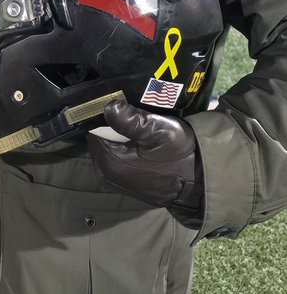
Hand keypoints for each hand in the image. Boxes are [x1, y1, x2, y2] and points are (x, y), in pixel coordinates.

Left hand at [87, 98, 203, 228]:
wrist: (199, 183)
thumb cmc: (180, 155)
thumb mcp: (159, 131)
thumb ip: (131, 120)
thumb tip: (109, 107)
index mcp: (109, 161)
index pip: (93, 128)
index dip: (109, 116)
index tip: (127, 112)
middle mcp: (105, 175)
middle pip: (99, 138)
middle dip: (113, 128)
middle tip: (137, 122)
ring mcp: (114, 182)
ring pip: (107, 148)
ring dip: (120, 139)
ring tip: (142, 134)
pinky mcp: (124, 186)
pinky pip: (115, 160)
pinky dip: (125, 151)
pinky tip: (142, 148)